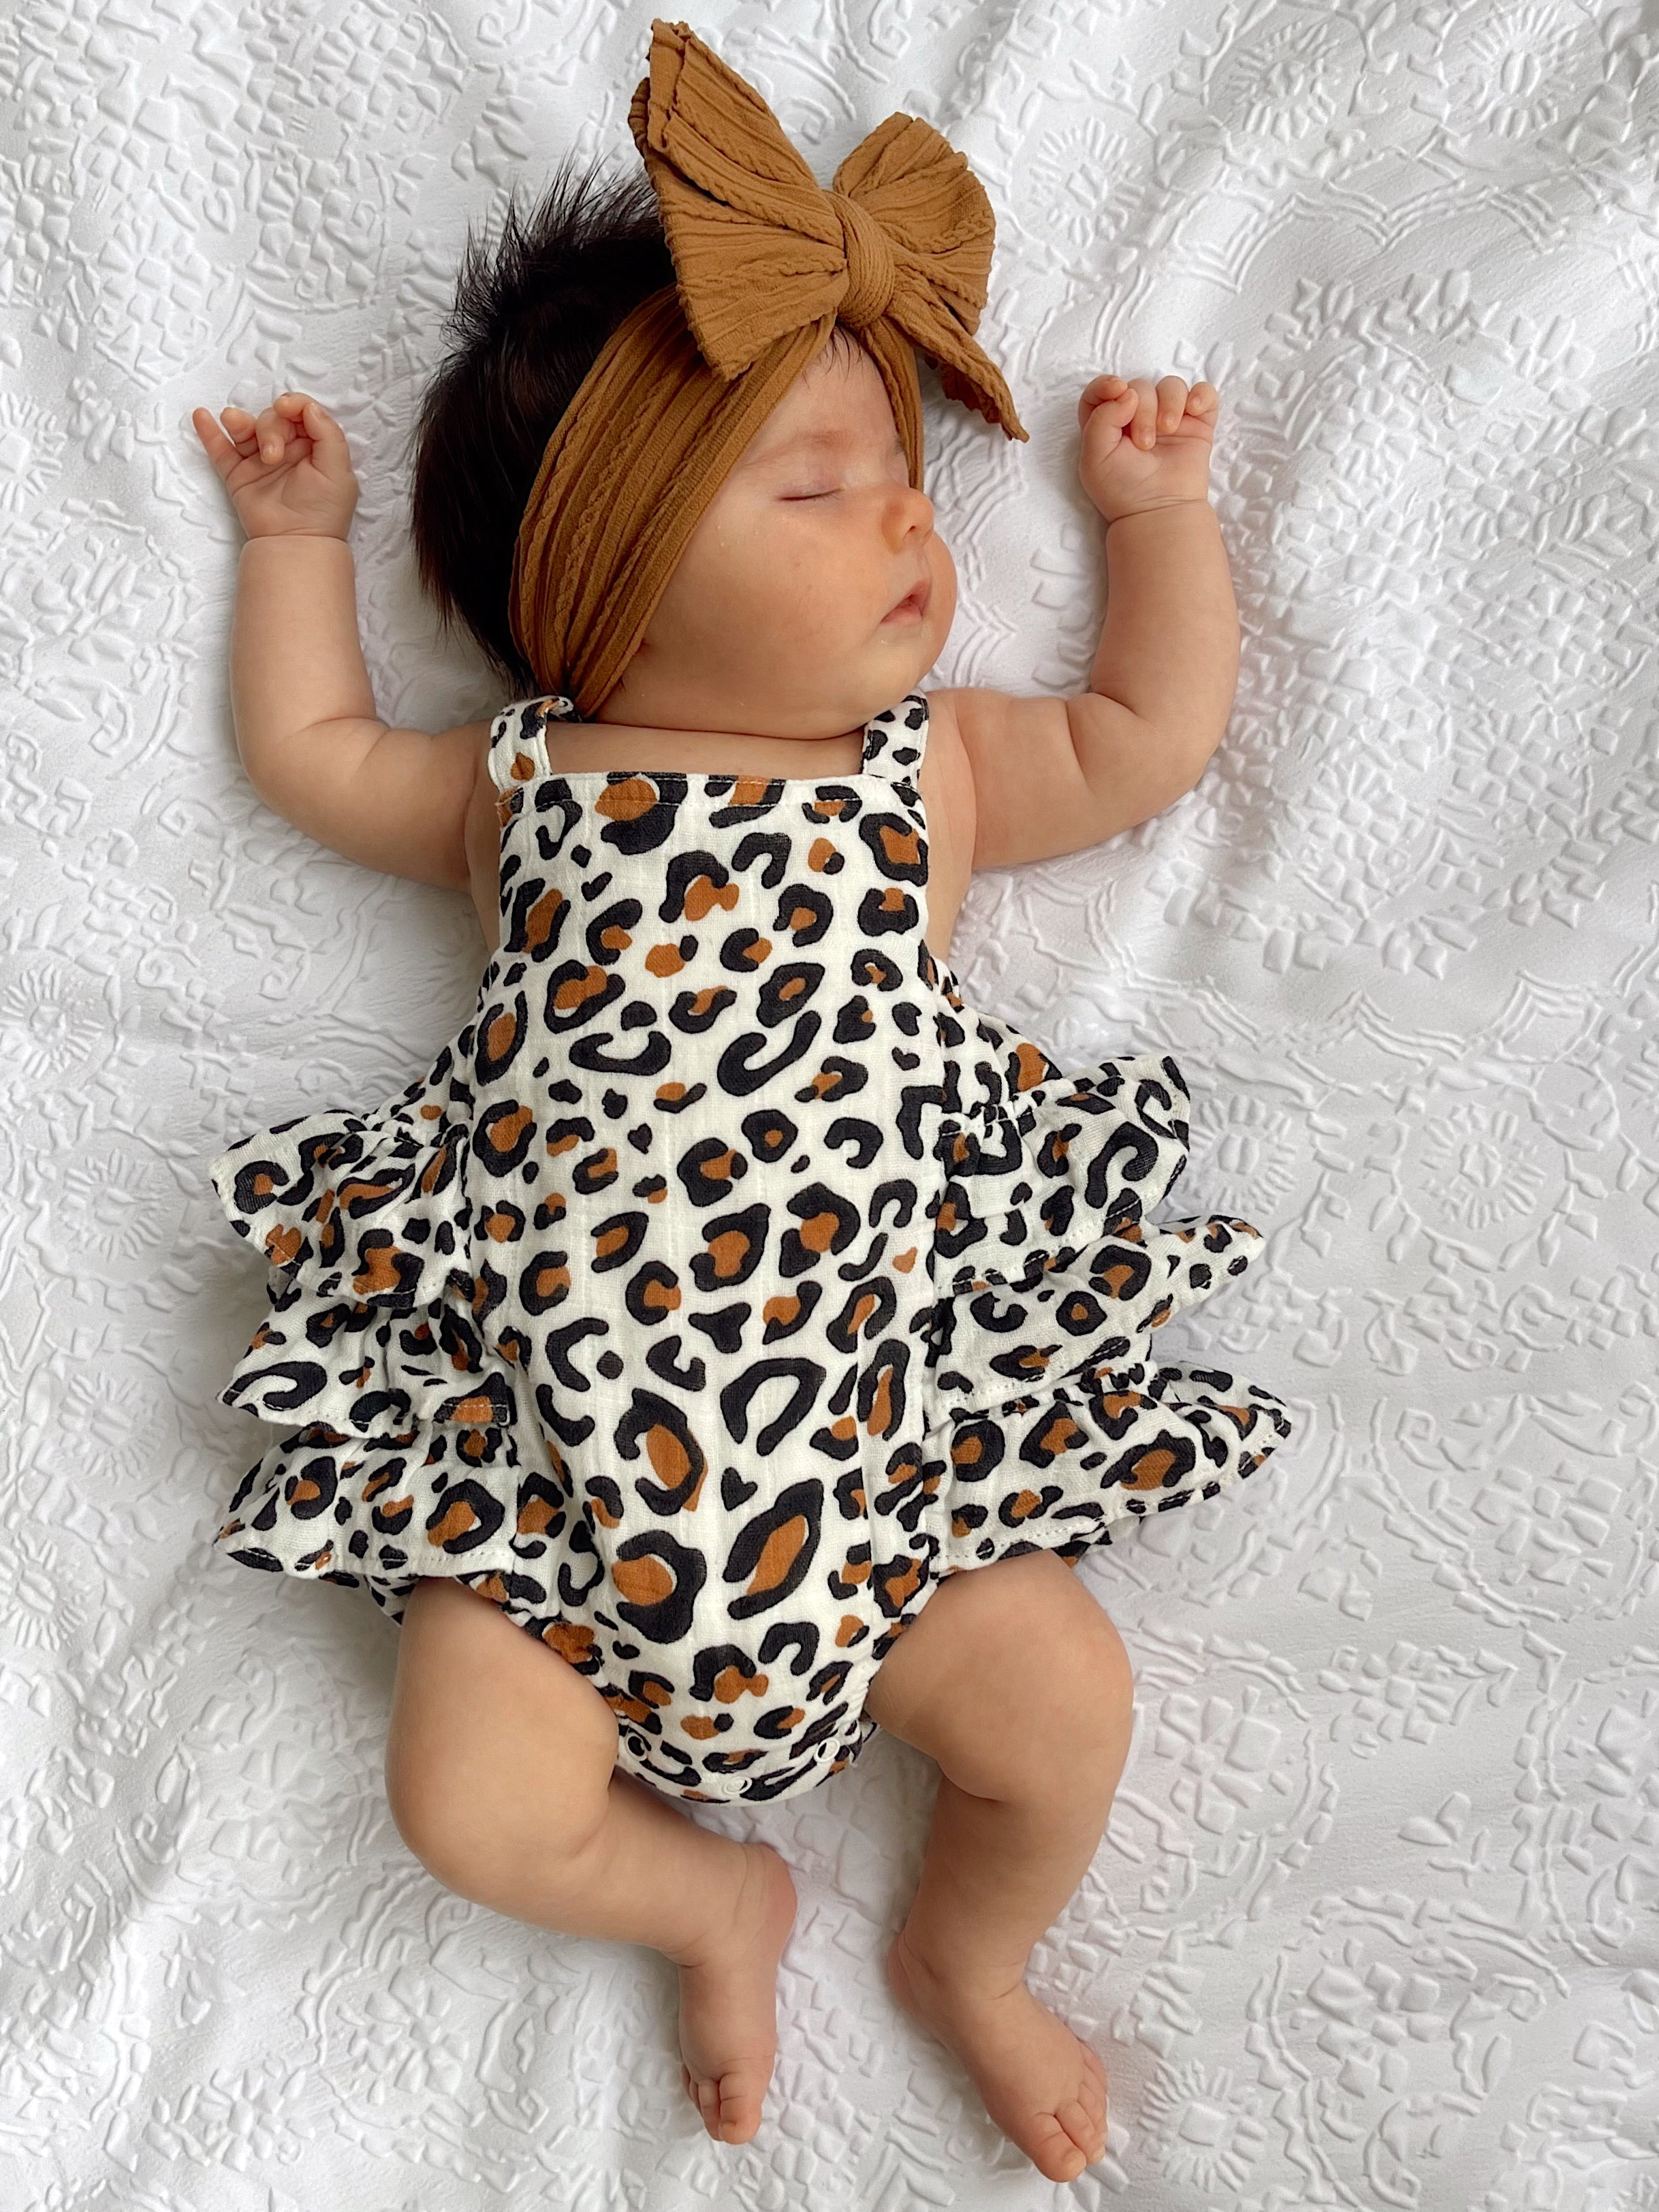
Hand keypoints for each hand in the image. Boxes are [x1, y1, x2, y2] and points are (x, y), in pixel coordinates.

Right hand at [191, 390, 358, 541]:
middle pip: (272, 418)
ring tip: (240, 430)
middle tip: (273, 455)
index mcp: (312, 447)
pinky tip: (201, 416)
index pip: (300, 413)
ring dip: (241, 423)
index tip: (286, 408)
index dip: (292, 404)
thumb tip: (308, 405)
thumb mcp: (338, 469)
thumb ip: (328, 433)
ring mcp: (259, 461)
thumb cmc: (323, 511)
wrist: (296, 543)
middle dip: (270, 427)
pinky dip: (209, 431)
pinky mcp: (238, 474)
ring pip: (246, 428)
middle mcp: (286, 450)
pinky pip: (220, 448)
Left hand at [1077, 374, 1217, 526]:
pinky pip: (1204, 393)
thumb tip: (1127, 393)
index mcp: (1109, 424)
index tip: (1118, 390)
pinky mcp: (1196, 425)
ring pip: (1171, 386)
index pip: (1103, 390)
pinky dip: (1201, 395)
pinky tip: (1193, 410)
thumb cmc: (1123, 491)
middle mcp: (1138, 418)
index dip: (1107, 384)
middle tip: (1145, 444)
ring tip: (1167, 431)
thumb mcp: (1095, 458)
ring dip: (1170, 403)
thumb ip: (1100, 420)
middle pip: (1140, 387)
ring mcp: (1169, 419)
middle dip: (1143, 409)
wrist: (1159, 512)